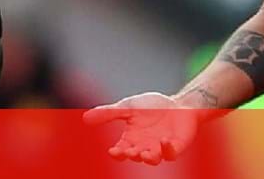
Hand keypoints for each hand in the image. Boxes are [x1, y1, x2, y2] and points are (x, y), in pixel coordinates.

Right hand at [82, 92, 199, 164]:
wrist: (178, 103)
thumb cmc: (152, 107)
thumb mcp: (128, 107)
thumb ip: (108, 113)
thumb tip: (85, 117)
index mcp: (131, 139)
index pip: (121, 151)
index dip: (117, 153)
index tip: (113, 150)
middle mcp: (144, 146)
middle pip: (136, 156)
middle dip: (132, 155)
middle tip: (129, 151)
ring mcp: (160, 147)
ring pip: (153, 159)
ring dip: (149, 158)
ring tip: (146, 154)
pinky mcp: (176, 145)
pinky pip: (172, 153)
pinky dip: (168, 150)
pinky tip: (164, 141)